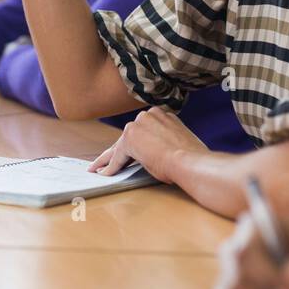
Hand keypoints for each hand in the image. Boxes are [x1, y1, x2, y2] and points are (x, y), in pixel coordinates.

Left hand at [87, 106, 206, 179]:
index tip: (127, 149)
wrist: (189, 162)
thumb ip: (166, 140)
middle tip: (103, 160)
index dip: (134, 141)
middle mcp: (149, 115)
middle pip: (128, 136)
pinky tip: (104, 173)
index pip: (143, 130)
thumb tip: (160, 150)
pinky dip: (110, 166)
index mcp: (163, 115)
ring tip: (98, 167)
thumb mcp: (179, 141)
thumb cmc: (191, 157)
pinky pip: (117, 156)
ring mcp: (138, 125)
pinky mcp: (129, 139)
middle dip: (116, 149)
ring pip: (121, 145)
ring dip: (109, 158)